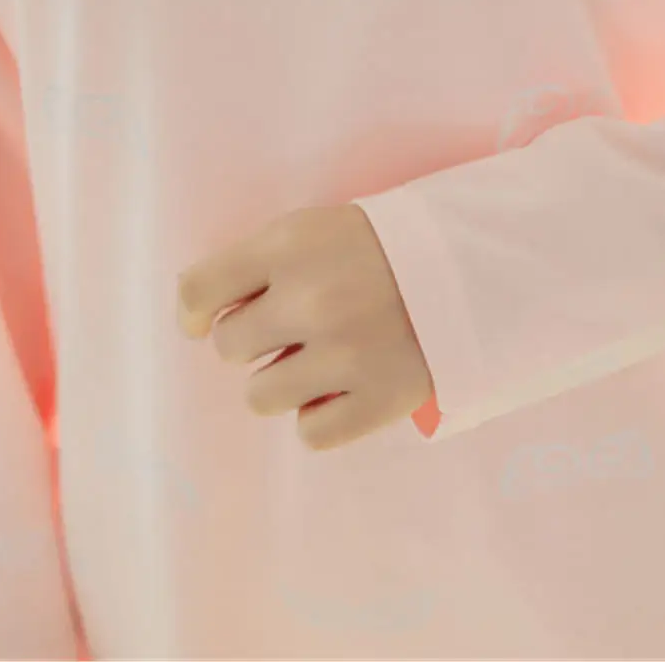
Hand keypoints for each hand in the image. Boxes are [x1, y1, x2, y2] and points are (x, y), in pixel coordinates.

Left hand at [177, 204, 432, 449]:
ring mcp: (348, 354)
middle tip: (294, 329)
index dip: (192, 313)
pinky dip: (323, 415)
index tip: (201, 323)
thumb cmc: (381, 249)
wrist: (472, 268)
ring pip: (261, 397)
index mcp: (290, 247)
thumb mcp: (315, 230)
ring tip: (324, 359)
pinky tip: (347, 388)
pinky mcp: (381, 400)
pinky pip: (310, 433)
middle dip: (255, 341)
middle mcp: (312, 300)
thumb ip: (254, 264)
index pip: (198, 291)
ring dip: (285, 382)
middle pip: (228, 348)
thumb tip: (196, 317)